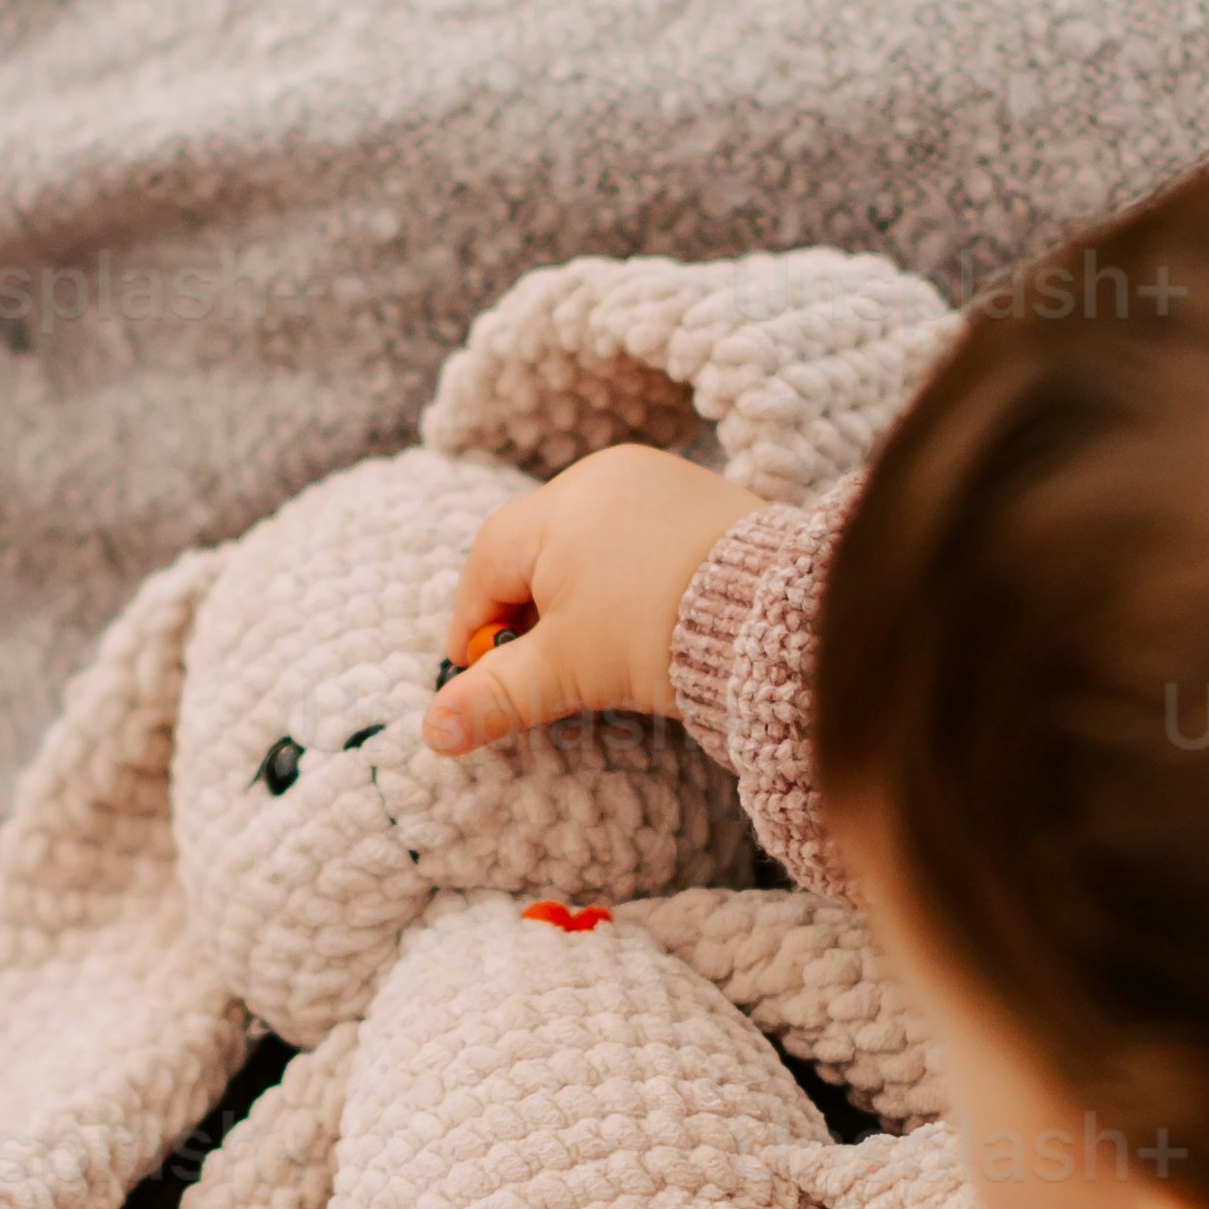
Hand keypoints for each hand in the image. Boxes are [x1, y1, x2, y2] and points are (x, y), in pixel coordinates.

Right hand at [424, 446, 762, 756]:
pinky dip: (632, 582)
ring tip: (596, 654)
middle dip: (528, 612)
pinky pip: (646, 540)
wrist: (776, 615)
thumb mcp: (565, 671)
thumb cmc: (658, 632)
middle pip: (538, 550)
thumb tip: (432, 732)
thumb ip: (495, 697)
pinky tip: (648, 623)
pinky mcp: (709, 501)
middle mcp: (606, 476)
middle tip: (538, 670)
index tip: (480, 673)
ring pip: (592, 545)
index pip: (486, 563)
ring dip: (581, 598)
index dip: (473, 624)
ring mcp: (662, 482)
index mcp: (558, 504)